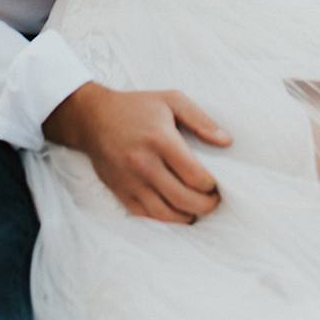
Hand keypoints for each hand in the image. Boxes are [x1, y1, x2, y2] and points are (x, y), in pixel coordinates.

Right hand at [45, 82, 231, 223]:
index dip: (211, 185)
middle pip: (182, 198)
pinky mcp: (120, 191)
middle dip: (205, 205)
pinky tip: (176, 212)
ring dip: (186, 216)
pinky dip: (164, 219)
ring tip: (197, 209)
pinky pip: (145, 215)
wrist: (93, 118)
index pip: (193, 174)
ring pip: (164, 213)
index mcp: (160, 140)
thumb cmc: (137, 107)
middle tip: (214, 201)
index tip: (217, 183)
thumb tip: (227, 141)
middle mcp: (144, 164)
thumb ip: (201, 120)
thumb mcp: (172, 100)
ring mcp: (130, 181)